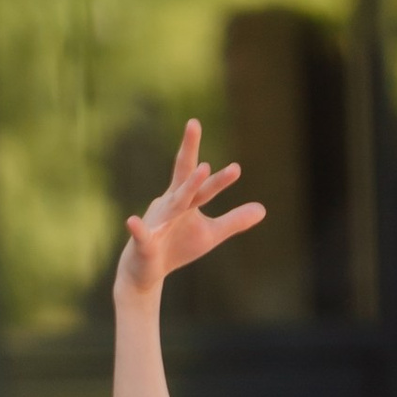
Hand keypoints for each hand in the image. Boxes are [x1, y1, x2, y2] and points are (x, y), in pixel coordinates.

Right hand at [117, 119, 264, 294]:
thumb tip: (263, 209)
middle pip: (183, 176)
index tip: (231, 159)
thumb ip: (234, 220)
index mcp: (184, 200)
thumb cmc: (176, 247)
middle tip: (194, 123)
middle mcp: (170, 204)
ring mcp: (157, 222)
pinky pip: (142, 235)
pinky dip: (138, 229)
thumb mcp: (210, 234)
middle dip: (189, 150)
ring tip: (203, 169)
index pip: (198, 176)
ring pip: (173, 204)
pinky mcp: (145, 243)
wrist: (145, 272)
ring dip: (188, 187)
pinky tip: (132, 221)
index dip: (212, 167)